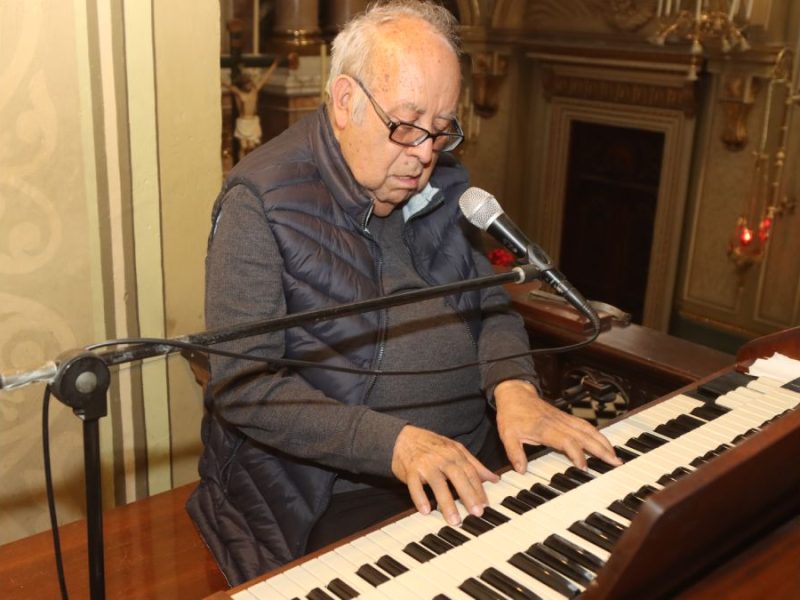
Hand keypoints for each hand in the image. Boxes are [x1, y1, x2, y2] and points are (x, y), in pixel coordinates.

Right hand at [391, 425, 498, 525]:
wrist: (403, 437)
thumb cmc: (431, 446)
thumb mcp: (455, 449)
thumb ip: (474, 465)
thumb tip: (494, 478)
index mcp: (454, 453)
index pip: (470, 471)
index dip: (478, 488)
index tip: (485, 505)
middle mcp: (441, 458)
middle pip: (457, 476)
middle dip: (468, 495)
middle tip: (476, 513)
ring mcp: (425, 464)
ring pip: (438, 484)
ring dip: (446, 502)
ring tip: (454, 520)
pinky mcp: (411, 470)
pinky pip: (415, 485)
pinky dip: (420, 498)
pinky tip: (425, 510)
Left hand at [494, 379, 621, 472]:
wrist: (514, 393)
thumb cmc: (511, 414)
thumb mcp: (507, 435)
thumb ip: (514, 453)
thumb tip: (521, 470)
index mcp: (545, 428)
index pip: (567, 442)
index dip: (577, 454)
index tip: (584, 467)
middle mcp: (558, 423)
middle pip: (584, 436)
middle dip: (601, 449)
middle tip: (615, 462)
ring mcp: (564, 419)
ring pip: (588, 430)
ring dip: (603, 442)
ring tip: (615, 455)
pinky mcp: (565, 417)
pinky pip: (585, 425)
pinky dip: (598, 434)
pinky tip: (604, 443)